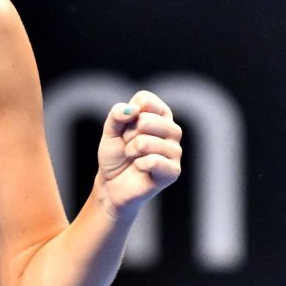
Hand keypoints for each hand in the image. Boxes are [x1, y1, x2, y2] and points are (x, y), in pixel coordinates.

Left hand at [96, 90, 182, 215]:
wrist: (112, 185)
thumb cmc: (115, 156)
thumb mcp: (110, 131)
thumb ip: (117, 115)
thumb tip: (133, 110)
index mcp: (160, 115)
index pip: (145, 100)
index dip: (128, 115)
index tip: (126, 129)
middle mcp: (172, 130)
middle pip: (146, 120)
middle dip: (128, 135)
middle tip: (129, 146)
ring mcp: (175, 150)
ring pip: (146, 142)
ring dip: (131, 151)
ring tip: (134, 158)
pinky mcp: (173, 171)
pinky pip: (153, 161)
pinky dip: (139, 165)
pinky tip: (141, 169)